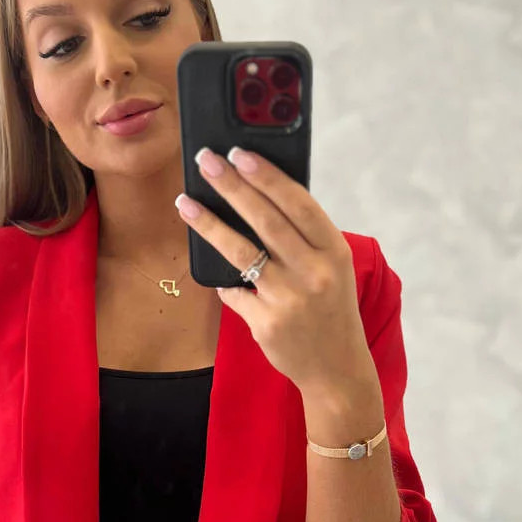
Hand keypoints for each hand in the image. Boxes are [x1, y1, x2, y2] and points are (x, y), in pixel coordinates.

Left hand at [176, 147, 376, 396]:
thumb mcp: (333, 268)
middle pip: (266, 220)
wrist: (336, 368)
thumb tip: (258, 195)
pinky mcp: (267, 323)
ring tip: (185, 202)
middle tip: (206, 161)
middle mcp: (315, 273)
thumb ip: (305, 237)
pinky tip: (212, 269)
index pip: (299, 204)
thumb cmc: (330, 309)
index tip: (240, 153)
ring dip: (209, 224)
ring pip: (241, 252)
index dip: (268, 176)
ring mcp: (290, 299)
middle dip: (232, 187)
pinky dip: (221, 280)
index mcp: (335, 251)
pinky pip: (233, 291)